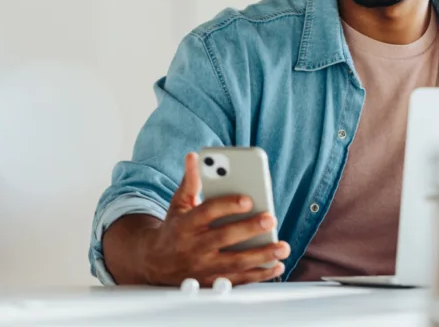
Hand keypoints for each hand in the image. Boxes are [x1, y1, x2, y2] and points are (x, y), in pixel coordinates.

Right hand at [139, 152, 289, 285]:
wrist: (156, 263)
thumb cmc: (175, 228)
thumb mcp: (178, 204)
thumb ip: (190, 182)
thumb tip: (194, 156)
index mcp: (186, 224)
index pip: (207, 212)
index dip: (227, 205)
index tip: (247, 199)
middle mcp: (194, 247)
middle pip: (224, 238)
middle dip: (249, 229)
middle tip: (271, 219)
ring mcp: (203, 267)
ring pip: (235, 263)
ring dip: (261, 256)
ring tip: (282, 248)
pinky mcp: (212, 282)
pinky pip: (238, 280)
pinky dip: (259, 275)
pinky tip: (276, 266)